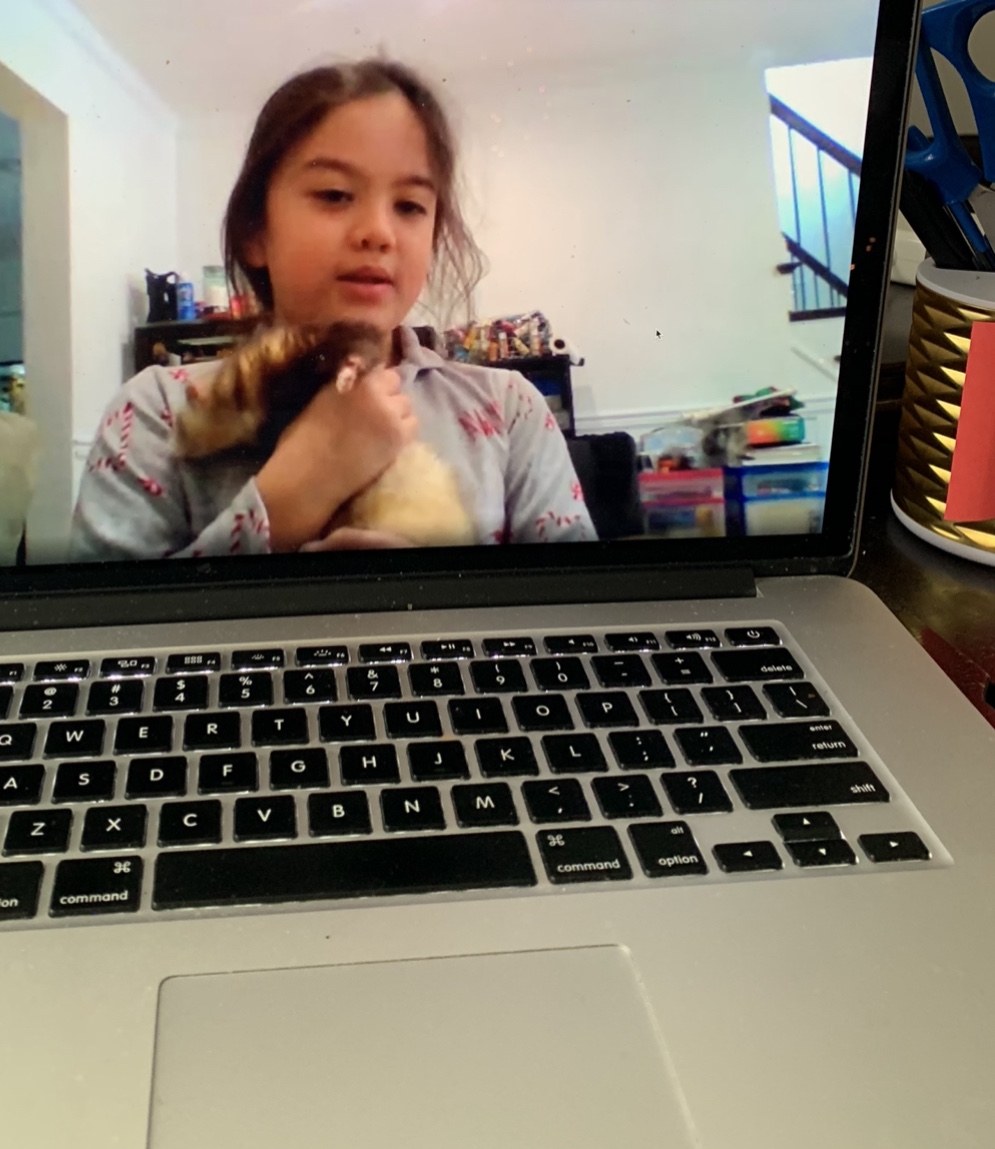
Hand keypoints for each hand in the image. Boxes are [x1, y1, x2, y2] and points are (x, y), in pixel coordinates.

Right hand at [256, 365, 416, 551]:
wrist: (310, 474)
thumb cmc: (304, 440)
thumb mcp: (323, 400)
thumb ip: (346, 388)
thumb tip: (360, 385)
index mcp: (352, 378)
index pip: (380, 369)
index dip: (377, 382)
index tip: (372, 394)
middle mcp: (374, 390)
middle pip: (397, 384)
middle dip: (389, 396)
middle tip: (376, 414)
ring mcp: (390, 413)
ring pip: (407, 406)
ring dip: (398, 414)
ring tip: (383, 430)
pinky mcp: (399, 437)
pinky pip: (412, 426)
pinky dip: (404, 432)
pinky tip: (388, 442)